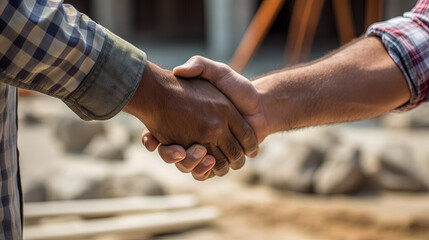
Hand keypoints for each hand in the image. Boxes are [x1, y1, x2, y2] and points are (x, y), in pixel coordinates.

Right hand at [124, 61, 258, 176]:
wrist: (261, 105)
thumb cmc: (238, 88)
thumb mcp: (217, 71)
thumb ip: (199, 65)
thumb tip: (178, 71)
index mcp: (189, 120)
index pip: (161, 134)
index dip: (152, 140)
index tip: (151, 141)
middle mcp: (195, 137)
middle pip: (174, 154)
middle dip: (171, 156)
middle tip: (177, 149)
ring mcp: (207, 150)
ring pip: (189, 166)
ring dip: (190, 164)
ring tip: (197, 152)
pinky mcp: (220, 160)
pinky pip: (205, 173)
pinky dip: (203, 171)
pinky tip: (209, 159)